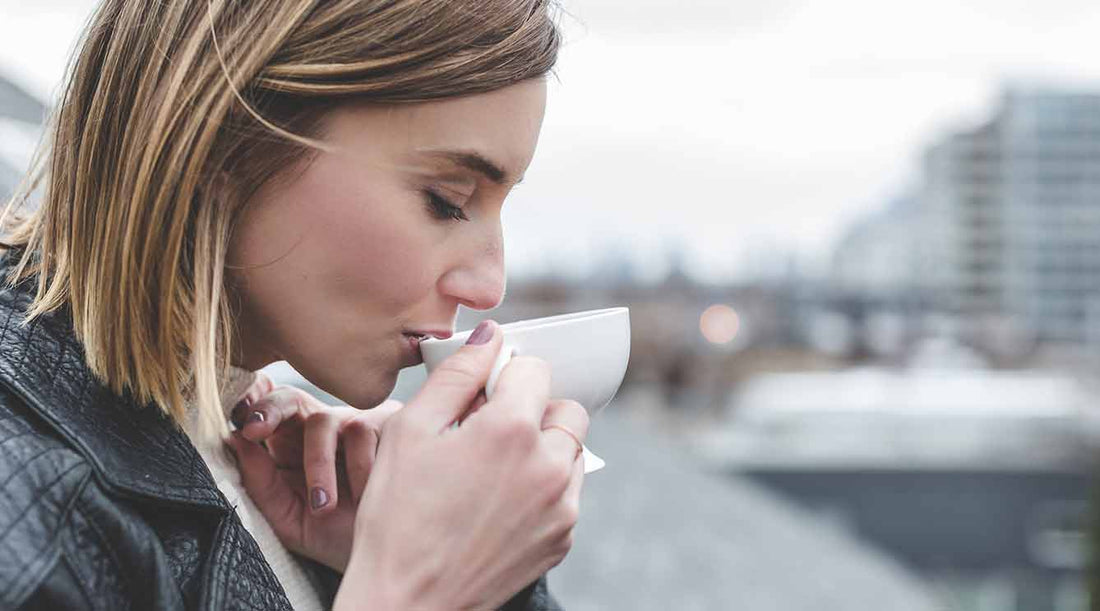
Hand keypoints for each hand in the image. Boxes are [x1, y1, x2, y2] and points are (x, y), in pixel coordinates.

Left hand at [227, 377, 401, 571]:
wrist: (389, 554)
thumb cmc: (338, 537)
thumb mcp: (289, 518)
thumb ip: (261, 483)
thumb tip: (234, 440)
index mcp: (296, 446)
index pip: (270, 410)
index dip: (253, 405)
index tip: (239, 423)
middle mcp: (326, 428)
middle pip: (292, 398)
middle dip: (270, 410)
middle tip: (254, 432)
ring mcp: (359, 423)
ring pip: (325, 419)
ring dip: (318, 465)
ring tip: (324, 506)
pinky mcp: (392, 425)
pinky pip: (364, 430)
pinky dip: (358, 466)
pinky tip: (365, 493)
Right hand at [334, 321, 588, 610]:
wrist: (408, 601)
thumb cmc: (397, 516)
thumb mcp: (410, 430)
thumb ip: (457, 375)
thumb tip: (491, 337)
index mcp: (511, 430)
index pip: (535, 369)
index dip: (505, 375)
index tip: (480, 395)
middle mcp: (548, 465)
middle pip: (565, 409)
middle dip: (533, 409)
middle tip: (488, 431)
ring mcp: (561, 506)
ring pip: (571, 451)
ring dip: (542, 447)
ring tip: (491, 470)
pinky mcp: (562, 538)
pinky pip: (567, 492)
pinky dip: (543, 486)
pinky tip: (498, 502)